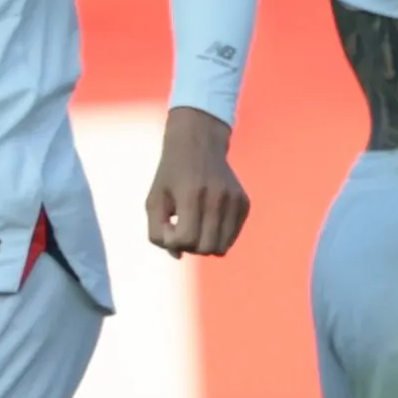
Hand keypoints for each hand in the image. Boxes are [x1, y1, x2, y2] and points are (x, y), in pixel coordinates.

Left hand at [146, 107, 248, 256]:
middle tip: (182, 229)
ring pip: (222, 247)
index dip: (173, 241)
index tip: (169, 226)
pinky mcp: (244, 203)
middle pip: (206, 248)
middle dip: (190, 246)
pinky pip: (232, 237)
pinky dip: (218, 235)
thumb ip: (157, 232)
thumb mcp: (153, 200)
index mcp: (191, 194)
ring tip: (196, 227)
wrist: (198, 143)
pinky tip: (209, 220)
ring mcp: (235, 200)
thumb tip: (178, 254)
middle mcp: (218, 197)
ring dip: (205, 244)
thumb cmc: (170, 174)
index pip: (187, 239)